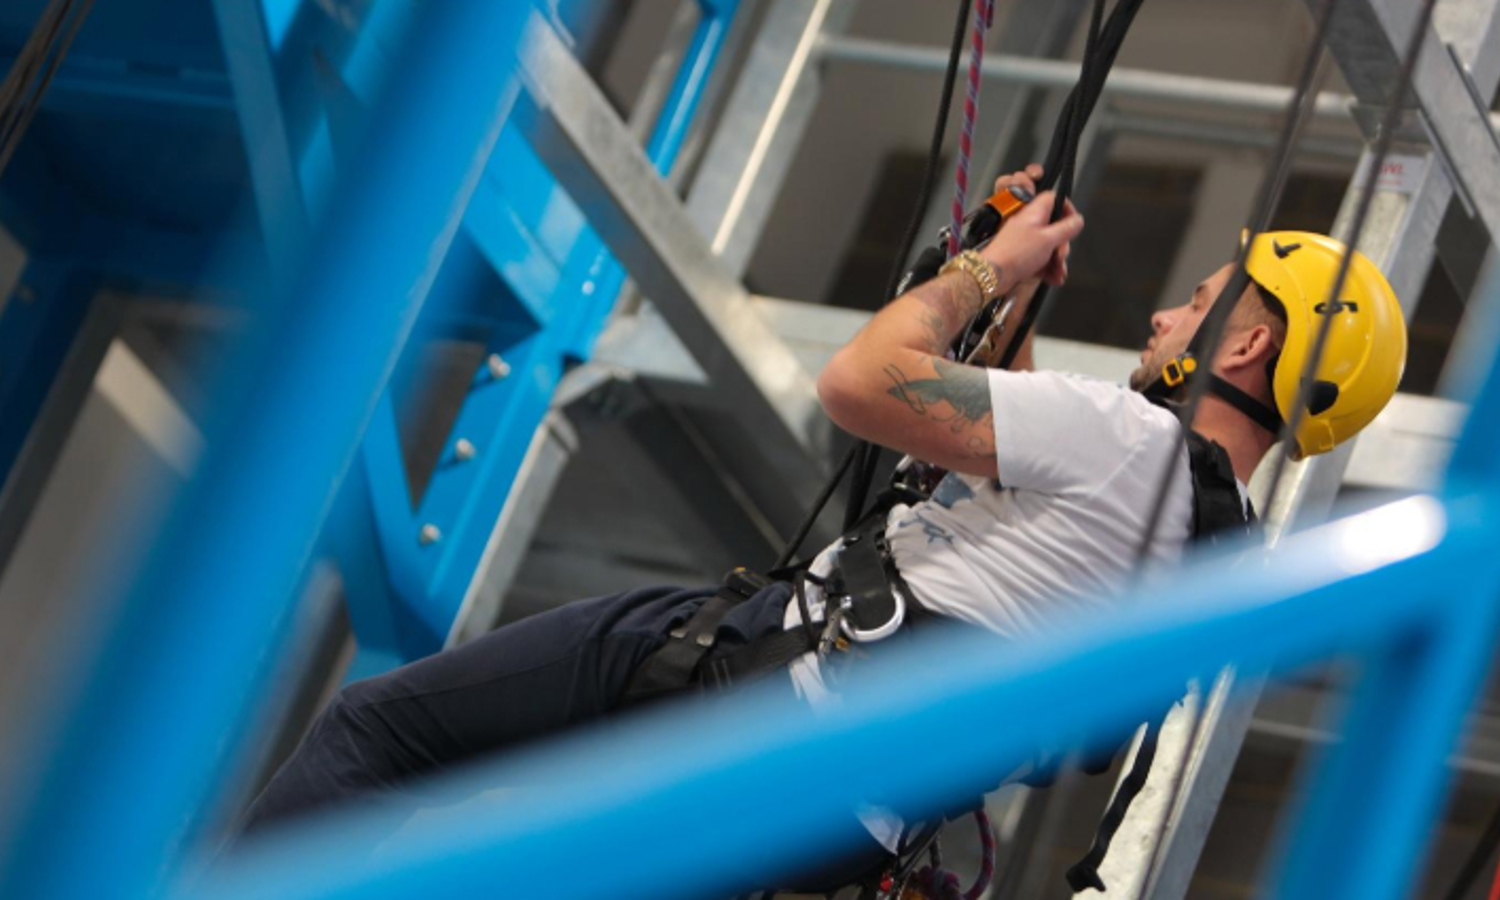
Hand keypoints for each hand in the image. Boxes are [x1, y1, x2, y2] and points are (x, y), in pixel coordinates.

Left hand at [978, 168, 1082, 287]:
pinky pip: (1041, 260)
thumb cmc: (1016, 254)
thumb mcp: (1048, 239)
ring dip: (1057, 261)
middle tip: (1061, 256)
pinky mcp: (1022, 256)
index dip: (1066, 209)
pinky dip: (1048, 269)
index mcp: (1034, 213)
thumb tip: (1078, 219)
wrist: (992, 274)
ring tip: (1058, 273)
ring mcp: (1025, 241)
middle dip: (1063, 245)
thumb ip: (1066, 229)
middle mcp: (1029, 224)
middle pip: (1055, 228)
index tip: (1073, 223)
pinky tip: (1053, 279)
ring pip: (1049, 247)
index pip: (1054, 199)